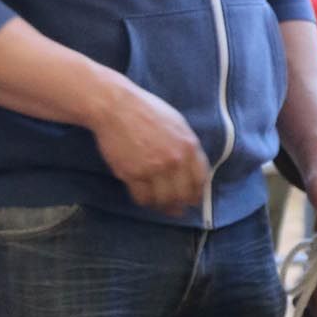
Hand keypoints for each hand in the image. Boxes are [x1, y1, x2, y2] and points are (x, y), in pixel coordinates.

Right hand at [90, 78, 208, 210]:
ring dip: (162, 206)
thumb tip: (192, 168)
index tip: (192, 199)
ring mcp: (154, 168)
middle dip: (181, 205)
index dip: (196, 194)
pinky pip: (143, 198)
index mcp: (189, 146)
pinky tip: (144, 197)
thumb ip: (187, 146)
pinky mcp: (133, 174)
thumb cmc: (146, 111)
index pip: (200, 180)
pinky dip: (145, 201)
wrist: (117, 106)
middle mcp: (175, 160)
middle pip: (183, 195)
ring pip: (163, 200)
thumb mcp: (177, 123)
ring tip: (160, 205)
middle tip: (176, 209)